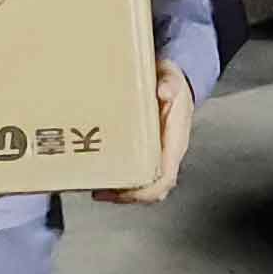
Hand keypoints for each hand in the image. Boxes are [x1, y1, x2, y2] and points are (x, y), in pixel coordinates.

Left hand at [95, 60, 200, 204]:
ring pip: (144, 184)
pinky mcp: (146, 151)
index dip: (147, 190)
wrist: (171, 79)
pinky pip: (136, 172)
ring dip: (121, 191)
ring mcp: (157, 154)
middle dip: (127, 196)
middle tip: (100, 193)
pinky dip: (120, 178)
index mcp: (175, 142)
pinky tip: (101, 173)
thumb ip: (169, 83)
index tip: (126, 192)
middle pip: (153, 188)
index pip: (166, 177)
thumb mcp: (171, 77)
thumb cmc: (171, 82)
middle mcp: (168, 153)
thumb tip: (164, 90)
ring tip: (96, 188)